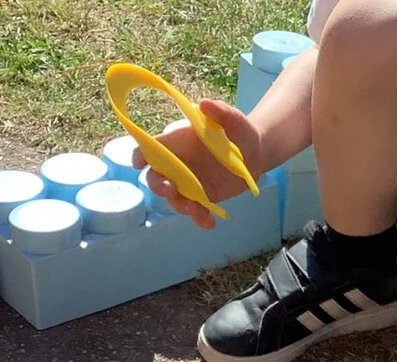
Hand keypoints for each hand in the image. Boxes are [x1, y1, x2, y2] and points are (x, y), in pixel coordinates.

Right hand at [132, 99, 261, 229]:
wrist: (257, 153)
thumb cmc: (239, 131)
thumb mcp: (233, 119)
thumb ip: (220, 112)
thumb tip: (204, 104)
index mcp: (177, 143)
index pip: (150, 149)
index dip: (140, 156)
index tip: (139, 164)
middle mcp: (178, 165)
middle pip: (157, 177)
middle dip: (158, 185)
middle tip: (170, 189)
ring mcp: (190, 183)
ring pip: (175, 198)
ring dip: (180, 206)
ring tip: (195, 210)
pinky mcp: (204, 198)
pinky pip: (197, 210)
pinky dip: (200, 219)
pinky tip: (209, 223)